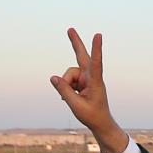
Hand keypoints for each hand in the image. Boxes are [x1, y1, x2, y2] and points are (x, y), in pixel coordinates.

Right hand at [51, 28, 127, 152]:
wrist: (100, 123)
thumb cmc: (92, 115)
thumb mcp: (76, 105)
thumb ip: (64, 91)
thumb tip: (53, 77)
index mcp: (96, 82)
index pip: (96, 63)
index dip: (96, 49)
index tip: (98, 35)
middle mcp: (92, 77)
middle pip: (82, 57)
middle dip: (75, 43)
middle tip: (70, 29)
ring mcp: (86, 79)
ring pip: (68, 74)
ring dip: (65, 85)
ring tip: (69, 98)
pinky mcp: (82, 82)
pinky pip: (67, 80)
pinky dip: (66, 88)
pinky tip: (69, 97)